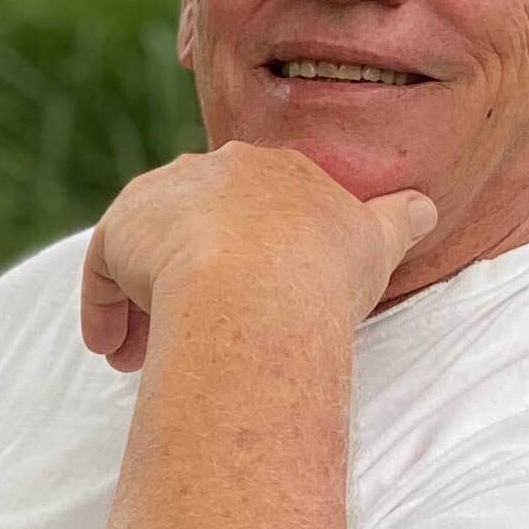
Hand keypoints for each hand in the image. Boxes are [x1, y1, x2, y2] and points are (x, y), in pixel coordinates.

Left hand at [78, 146, 435, 372]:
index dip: (240, 260)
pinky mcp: (124, 227)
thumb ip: (399, 222)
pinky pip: (103, 267)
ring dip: (138, 305)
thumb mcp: (377, 244)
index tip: (236, 308)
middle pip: (190, 225)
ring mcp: (168, 195)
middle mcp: (220, 170)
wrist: (263, 283)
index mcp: (279, 172)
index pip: (249, 209)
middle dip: (181, 282)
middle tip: (178, 339)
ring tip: (136, 358)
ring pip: (144, 249)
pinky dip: (103, 310)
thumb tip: (426, 207)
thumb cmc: (325, 273)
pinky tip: (113, 353)